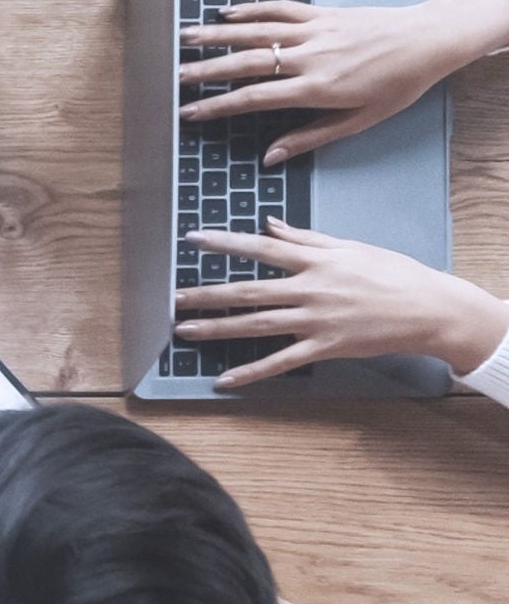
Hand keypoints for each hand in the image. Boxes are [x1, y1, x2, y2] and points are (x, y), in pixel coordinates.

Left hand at [174, 218, 508, 387]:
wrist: (427, 309)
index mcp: (315, 261)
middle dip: (208, 294)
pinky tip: (225, 380)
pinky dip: (251, 372)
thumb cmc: (392, 273)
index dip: (225, 243)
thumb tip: (270, 223)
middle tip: (174, 297)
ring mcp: (315, 321)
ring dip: (218, 328)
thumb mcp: (349, 246)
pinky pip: (280, 363)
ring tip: (185, 331)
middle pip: (249, 291)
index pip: (261, 248)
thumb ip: (305, 238)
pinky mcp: (324, 348)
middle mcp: (309, 290)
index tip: (193, 239)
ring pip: (256, 325)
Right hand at [179, 0, 508, 163]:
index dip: (218, 106)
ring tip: (186, 38)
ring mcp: (314, 30)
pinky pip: (279, 8)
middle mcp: (309, 56)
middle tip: (174, 77)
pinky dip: (251, 10)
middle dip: (206, 70)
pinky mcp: (322, 13)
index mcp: (317, 89)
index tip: (190, 112)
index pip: (255, 98)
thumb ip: (310, 137)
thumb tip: (271, 156)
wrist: (425, 42)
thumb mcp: (358, 122)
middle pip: (247, 63)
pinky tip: (227, 15)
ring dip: (218, 36)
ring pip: (257, 31)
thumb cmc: (397, 86)